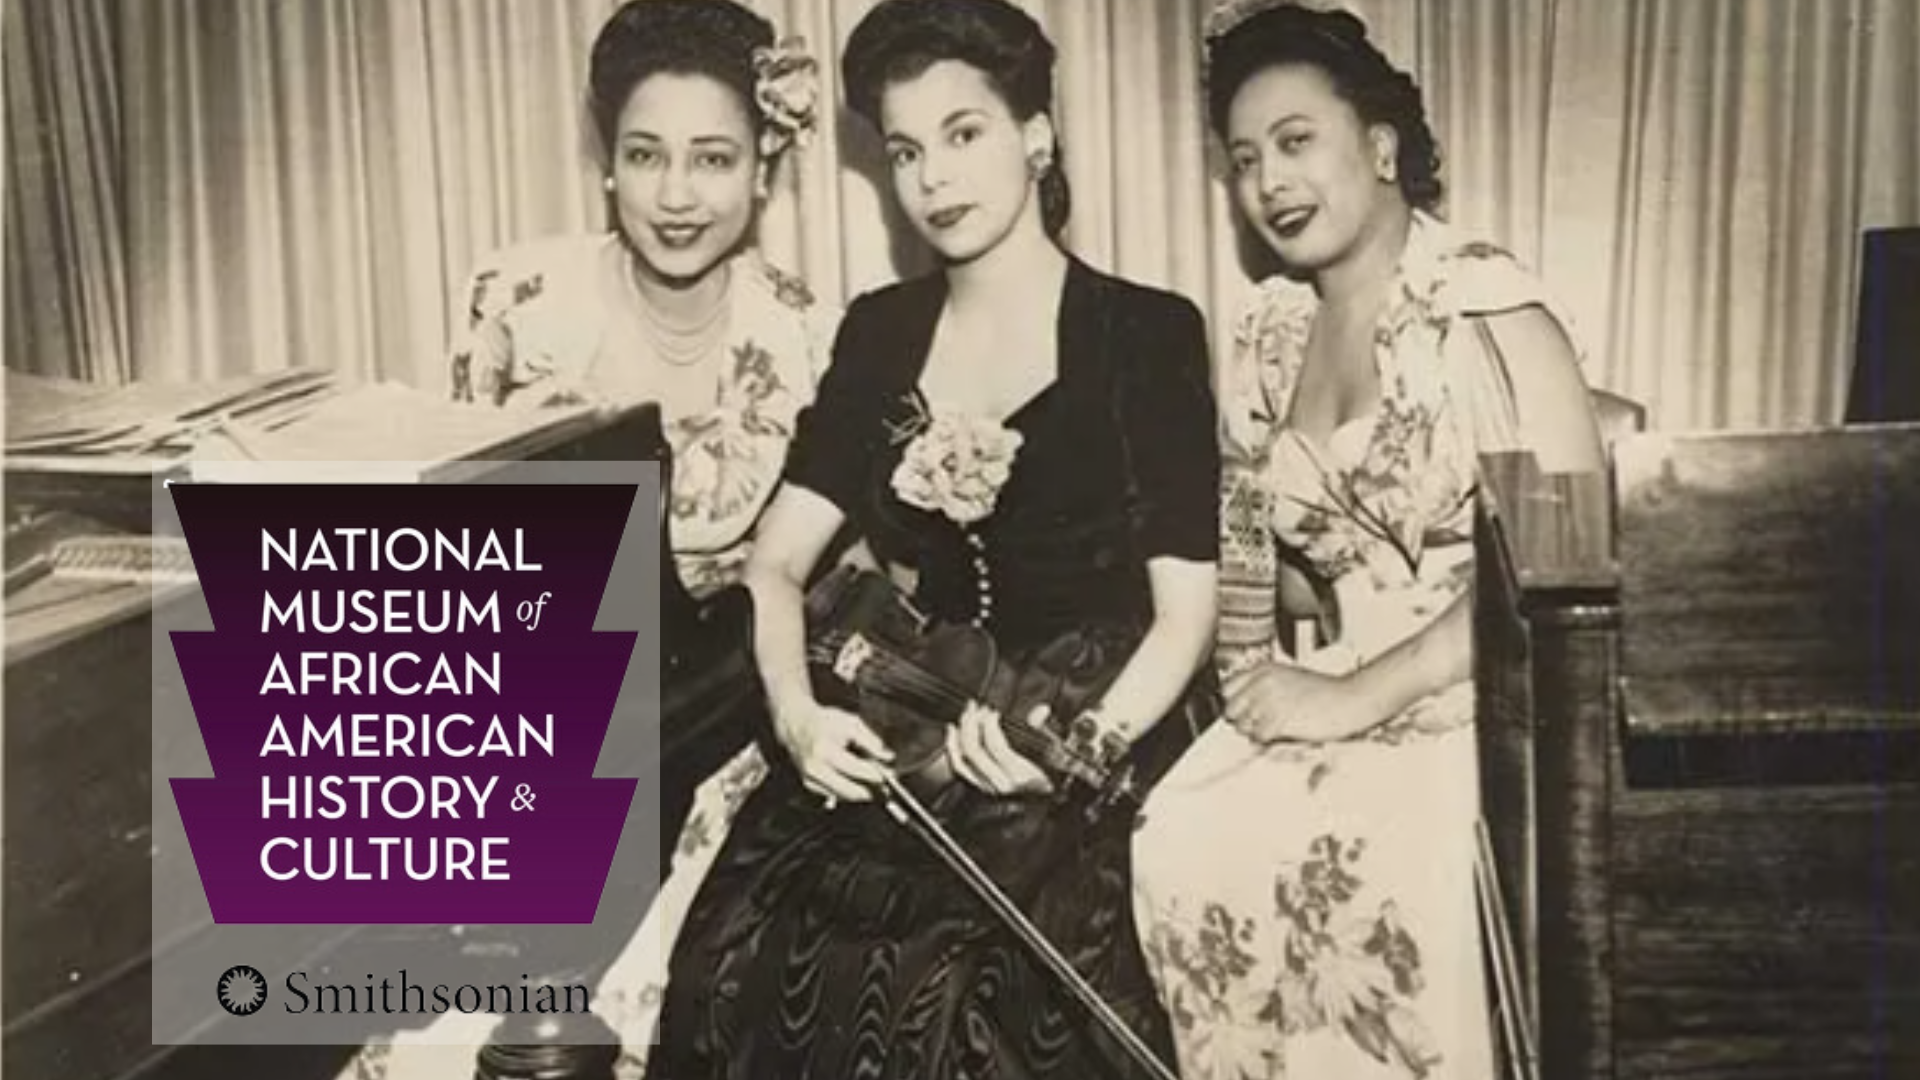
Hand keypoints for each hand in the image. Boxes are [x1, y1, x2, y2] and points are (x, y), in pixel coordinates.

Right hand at [772, 697, 893, 804]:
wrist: (797, 726)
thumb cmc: (824, 722)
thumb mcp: (851, 723)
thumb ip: (870, 740)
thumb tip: (887, 757)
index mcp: (824, 749)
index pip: (855, 769)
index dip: (875, 775)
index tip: (888, 776)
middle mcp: (815, 768)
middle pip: (850, 790)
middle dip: (871, 791)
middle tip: (885, 788)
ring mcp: (810, 779)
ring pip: (844, 796)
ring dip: (861, 794)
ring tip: (874, 784)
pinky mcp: (809, 786)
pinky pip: (835, 795)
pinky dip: (848, 791)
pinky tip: (857, 783)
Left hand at [946, 701, 1054, 796]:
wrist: (1048, 798)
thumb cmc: (1053, 775)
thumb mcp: (1053, 752)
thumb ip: (1043, 731)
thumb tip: (1040, 712)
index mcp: (1019, 774)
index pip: (995, 746)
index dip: (989, 724)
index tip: (993, 711)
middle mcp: (1000, 783)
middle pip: (974, 750)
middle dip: (972, 723)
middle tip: (977, 708)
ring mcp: (987, 787)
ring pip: (962, 759)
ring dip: (961, 733)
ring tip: (966, 715)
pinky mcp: (979, 788)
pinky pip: (959, 768)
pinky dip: (953, 749)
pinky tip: (953, 733)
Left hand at [1223, 661, 1394, 744]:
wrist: (1351, 699)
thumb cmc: (1325, 692)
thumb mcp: (1289, 678)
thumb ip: (1264, 687)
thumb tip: (1242, 707)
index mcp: (1264, 669)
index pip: (1227, 689)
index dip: (1236, 703)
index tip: (1246, 710)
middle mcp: (1264, 682)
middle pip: (1231, 710)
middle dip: (1243, 720)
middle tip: (1262, 724)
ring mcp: (1271, 700)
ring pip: (1243, 726)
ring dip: (1256, 732)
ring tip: (1275, 728)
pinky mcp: (1280, 719)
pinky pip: (1259, 737)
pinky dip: (1268, 741)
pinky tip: (1283, 734)